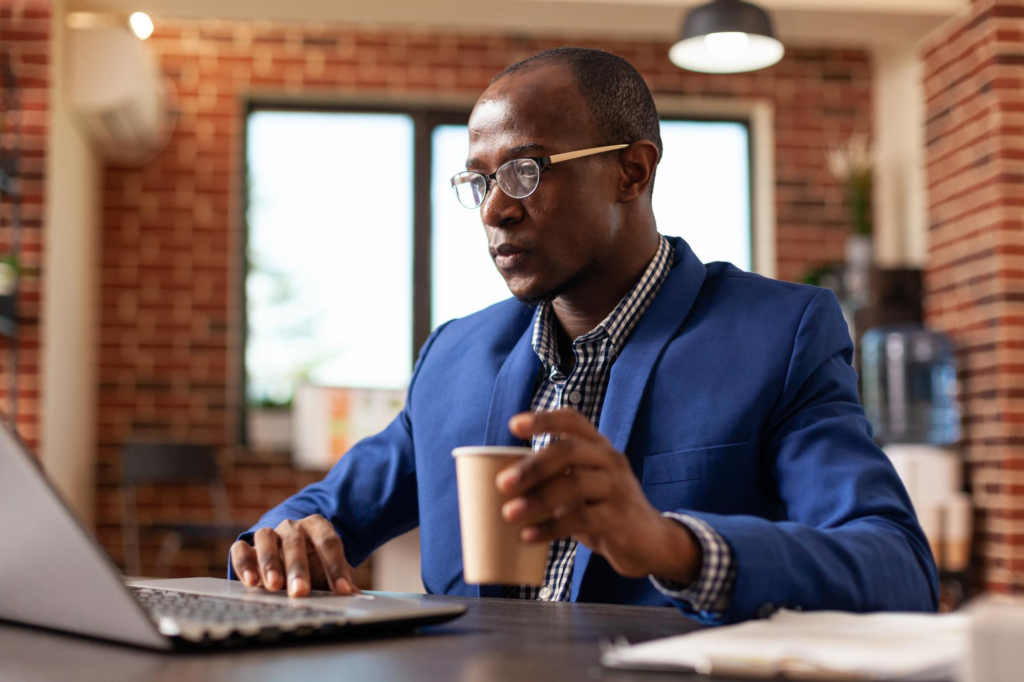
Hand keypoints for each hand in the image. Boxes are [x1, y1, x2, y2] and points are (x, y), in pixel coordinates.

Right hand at [229, 514, 360, 597]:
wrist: (287, 549)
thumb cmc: (313, 562)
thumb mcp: (328, 569)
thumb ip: (341, 581)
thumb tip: (357, 597)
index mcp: (317, 527)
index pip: (329, 542)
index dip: (336, 566)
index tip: (342, 591)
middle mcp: (292, 526)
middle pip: (295, 541)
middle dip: (298, 568)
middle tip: (301, 592)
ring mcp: (269, 533)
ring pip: (266, 538)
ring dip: (270, 562)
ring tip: (274, 586)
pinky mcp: (247, 544)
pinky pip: (240, 549)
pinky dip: (244, 563)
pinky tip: (251, 582)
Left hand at [497, 409, 702, 583]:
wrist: (650, 543)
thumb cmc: (605, 510)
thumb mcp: (584, 487)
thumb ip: (555, 479)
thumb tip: (501, 485)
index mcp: (598, 446)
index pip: (573, 420)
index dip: (544, 419)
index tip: (513, 425)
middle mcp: (610, 460)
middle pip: (568, 451)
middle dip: (532, 466)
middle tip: (502, 484)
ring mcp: (618, 488)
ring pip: (574, 485)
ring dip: (537, 500)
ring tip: (508, 514)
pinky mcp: (620, 518)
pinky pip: (581, 519)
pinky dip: (550, 528)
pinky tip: (528, 536)